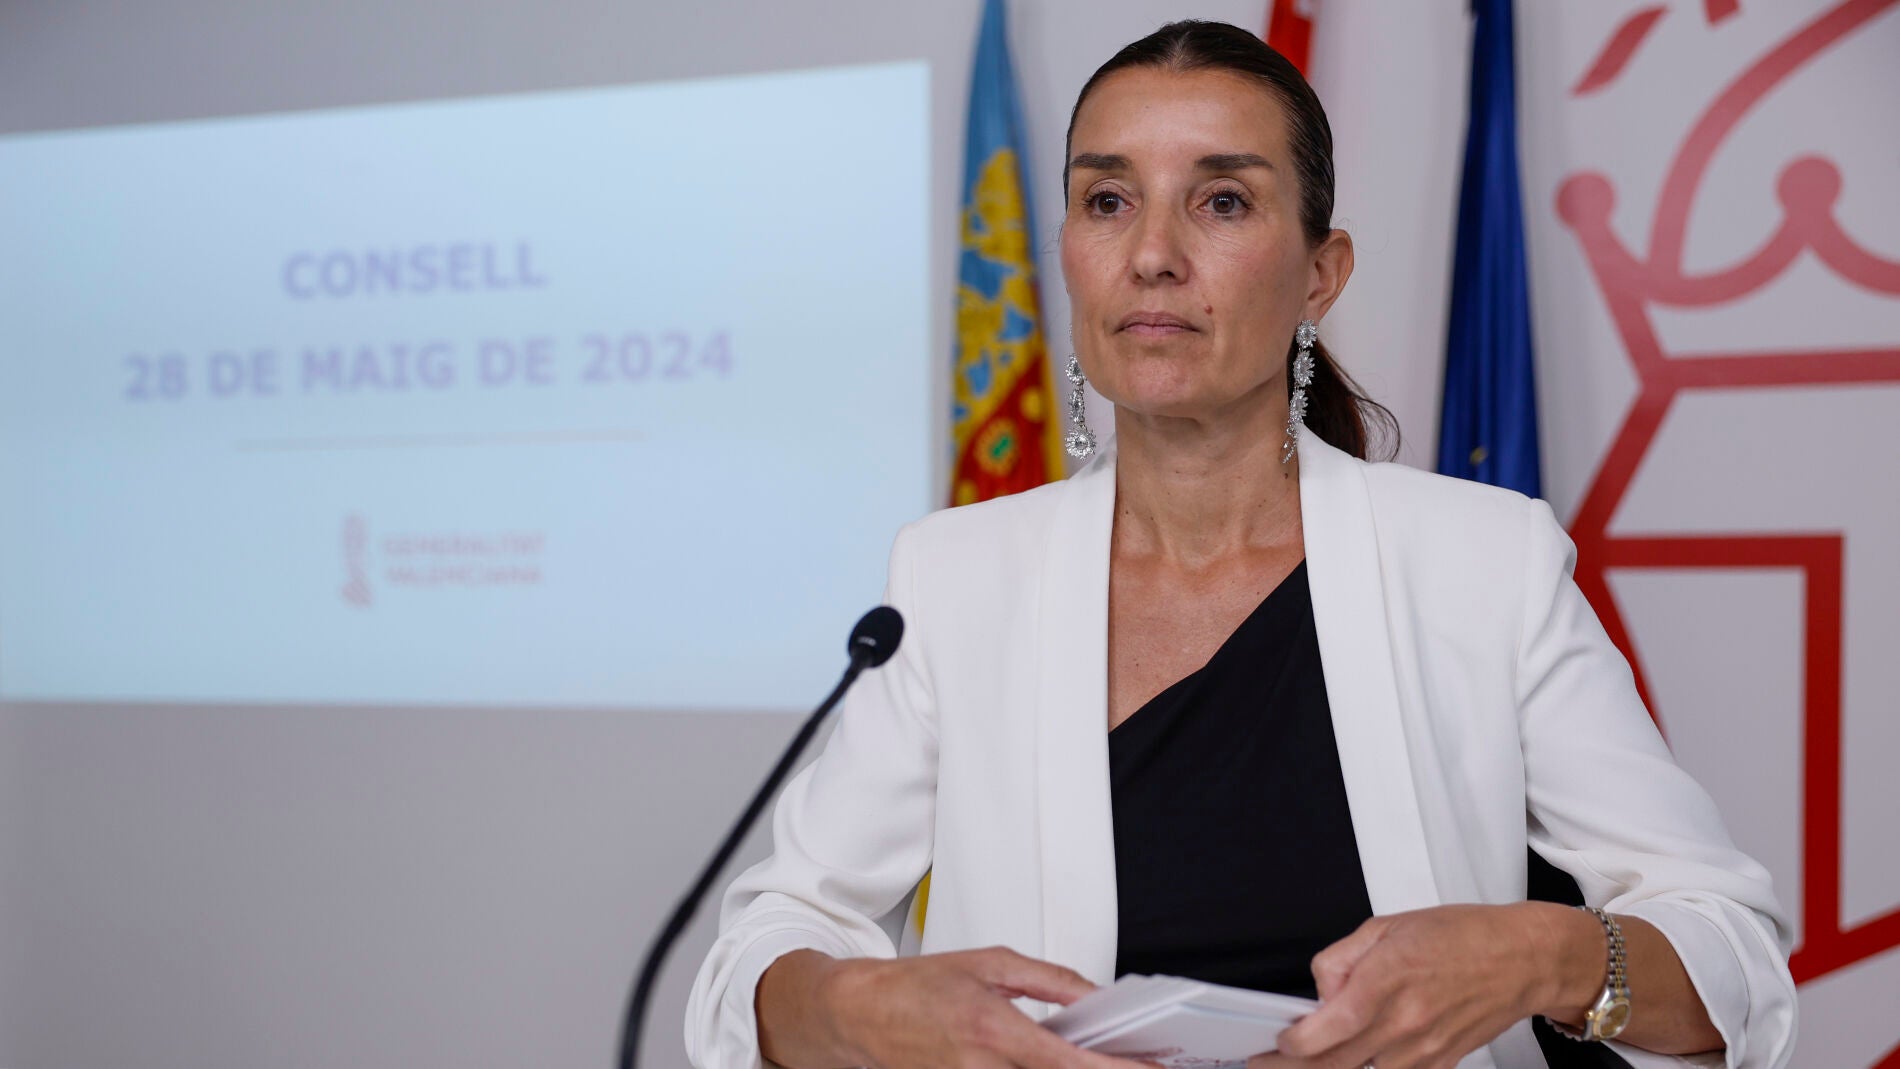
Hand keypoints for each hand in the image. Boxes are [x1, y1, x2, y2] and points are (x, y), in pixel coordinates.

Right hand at [761, 946, 1157, 1068]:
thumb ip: (1050, 981)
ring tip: (1097, 1062)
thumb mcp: (989, 964)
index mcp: (990, 1029)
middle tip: (1136, 1064)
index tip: (1150, 1067)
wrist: (857, 1014)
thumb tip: (1096, 996)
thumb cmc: (913, 987)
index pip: (1068, 1063)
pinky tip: (1056, 1065)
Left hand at [1249, 904, 1576, 1068]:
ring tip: (1305, 1059)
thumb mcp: (1388, 926)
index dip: (1292, 1043)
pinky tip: (1353, 1058)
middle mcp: (1404, 1024)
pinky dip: (1369, 1068)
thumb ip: (1342, 959)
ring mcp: (1423, 1051)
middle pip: (1335, 1064)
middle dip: (1293, 1067)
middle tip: (1265, 1064)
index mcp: (1386, 982)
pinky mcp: (1440, 1064)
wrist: (1524, 959)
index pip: (1324, 1030)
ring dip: (1331, 1068)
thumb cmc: (1463, 936)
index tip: (1277, 1040)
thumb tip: (1320, 992)